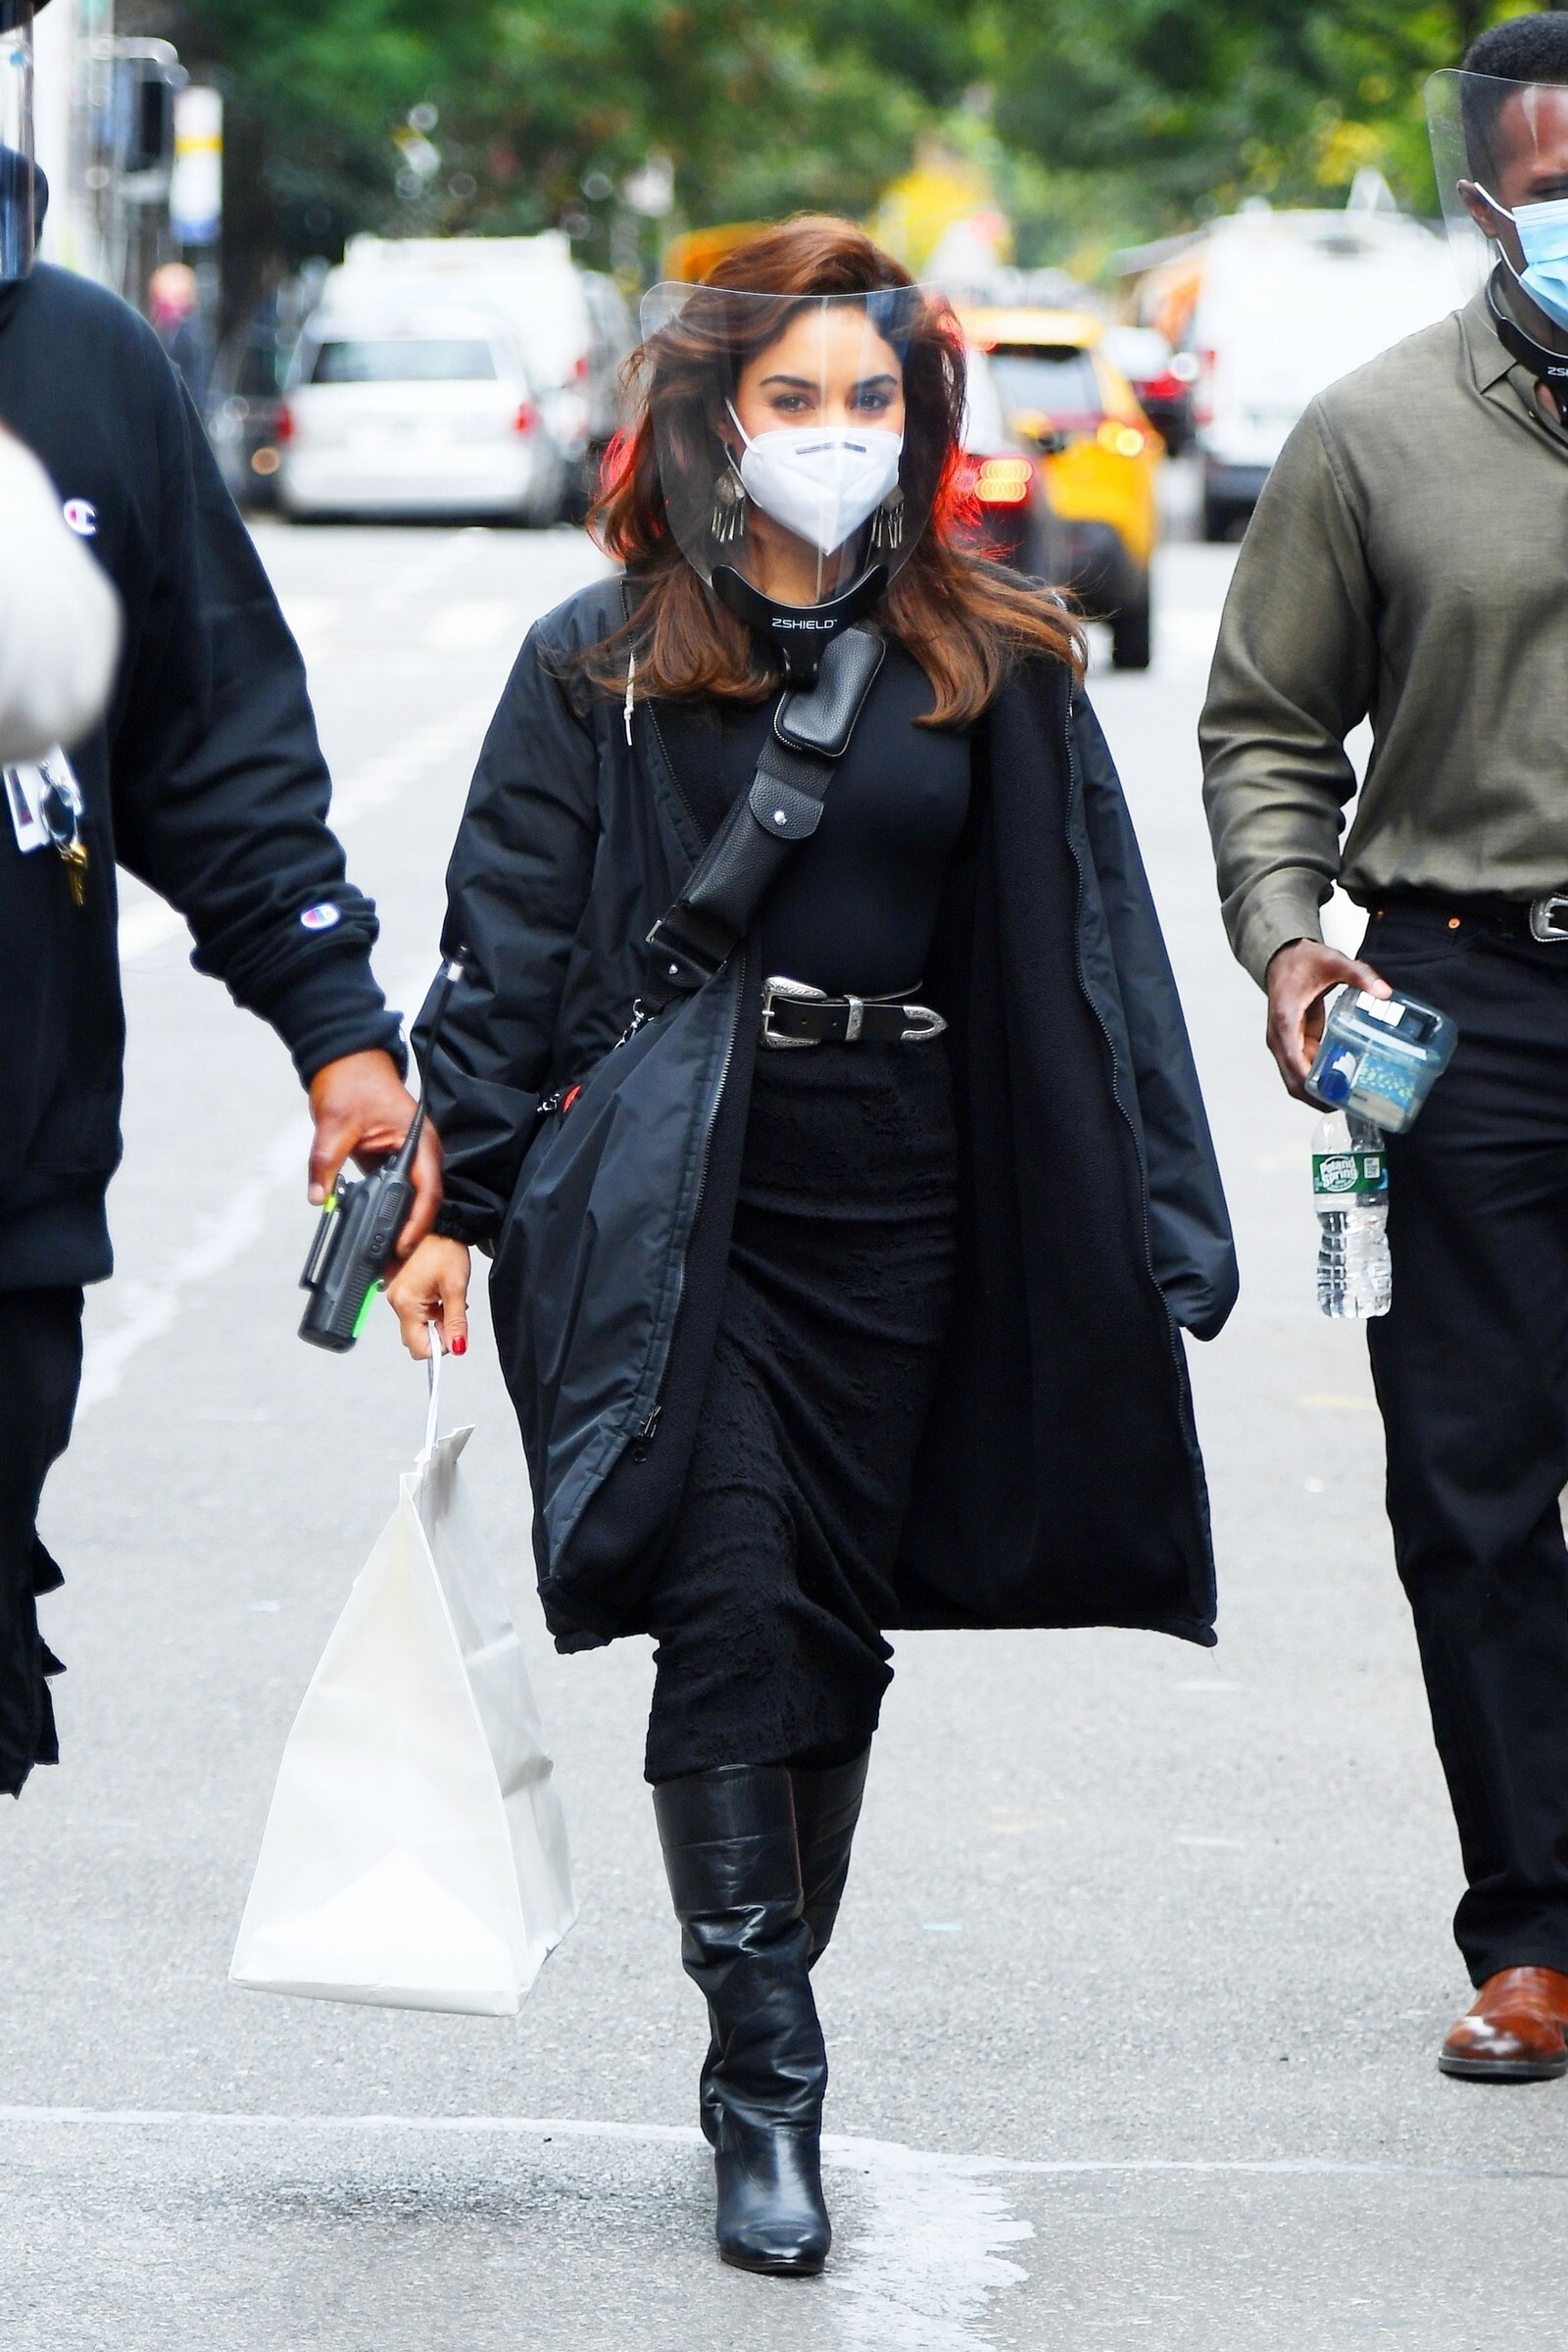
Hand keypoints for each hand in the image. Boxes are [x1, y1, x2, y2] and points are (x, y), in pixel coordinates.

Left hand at [307, 1048, 441, 1255]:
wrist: (347, 1059)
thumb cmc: (351, 1082)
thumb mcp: (334, 1125)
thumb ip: (324, 1163)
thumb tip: (317, 1197)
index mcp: (419, 1139)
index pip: (428, 1188)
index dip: (417, 1221)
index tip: (402, 1245)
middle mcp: (422, 1150)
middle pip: (426, 1200)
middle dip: (411, 1232)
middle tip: (393, 1261)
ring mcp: (411, 1155)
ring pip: (414, 1198)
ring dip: (402, 1224)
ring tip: (387, 1254)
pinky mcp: (395, 1159)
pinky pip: (399, 1190)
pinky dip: (390, 1210)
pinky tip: (377, 1230)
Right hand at [385, 1236, 470, 1357]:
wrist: (441, 1228)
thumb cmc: (446, 1251)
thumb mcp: (456, 1288)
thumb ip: (456, 1322)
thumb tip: (457, 1347)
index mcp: (406, 1303)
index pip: (418, 1347)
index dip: (439, 1347)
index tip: (453, 1336)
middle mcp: (396, 1301)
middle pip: (414, 1339)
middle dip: (437, 1334)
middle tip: (452, 1314)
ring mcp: (397, 1295)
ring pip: (416, 1327)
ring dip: (435, 1322)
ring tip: (447, 1300)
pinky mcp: (402, 1291)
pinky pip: (415, 1314)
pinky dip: (431, 1312)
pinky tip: (440, 1297)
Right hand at [1265, 938, 1390, 1101]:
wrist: (1283, 958)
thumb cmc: (1302, 961)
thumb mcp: (1333, 962)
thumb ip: (1359, 975)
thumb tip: (1383, 992)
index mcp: (1285, 1020)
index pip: (1294, 1062)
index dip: (1312, 1083)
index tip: (1333, 1096)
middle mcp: (1279, 1037)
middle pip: (1293, 1080)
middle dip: (1317, 1098)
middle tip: (1347, 1106)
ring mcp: (1284, 1043)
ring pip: (1295, 1080)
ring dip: (1316, 1093)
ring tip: (1346, 1101)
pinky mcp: (1293, 1044)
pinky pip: (1302, 1070)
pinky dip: (1317, 1081)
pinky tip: (1340, 1083)